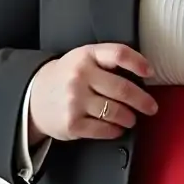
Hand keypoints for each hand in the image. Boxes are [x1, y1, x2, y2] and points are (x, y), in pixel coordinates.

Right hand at [27, 43, 156, 142]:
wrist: (33, 96)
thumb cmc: (66, 77)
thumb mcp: (82, 58)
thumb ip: (107, 61)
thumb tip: (141, 76)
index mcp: (86, 56)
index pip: (118, 54)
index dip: (138, 63)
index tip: (149, 72)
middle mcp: (80, 76)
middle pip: (123, 89)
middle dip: (142, 101)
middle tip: (151, 106)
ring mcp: (75, 101)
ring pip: (116, 111)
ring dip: (129, 117)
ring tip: (131, 118)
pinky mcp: (72, 123)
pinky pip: (104, 129)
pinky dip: (115, 130)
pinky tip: (116, 128)